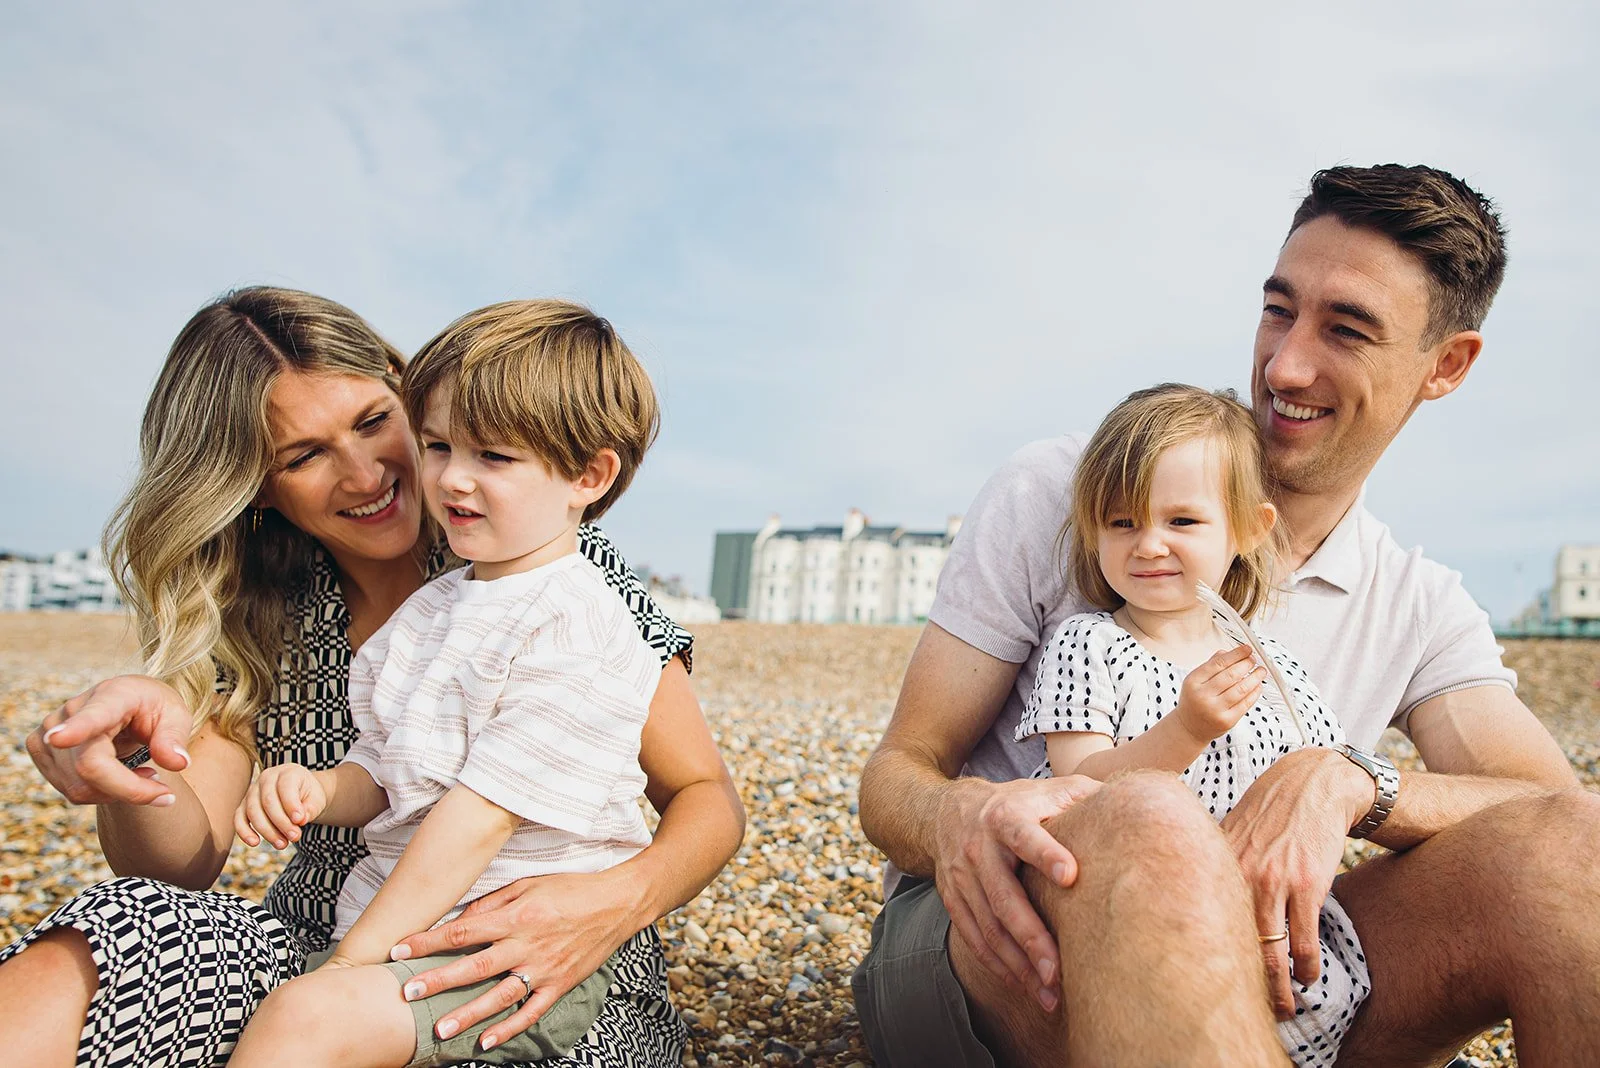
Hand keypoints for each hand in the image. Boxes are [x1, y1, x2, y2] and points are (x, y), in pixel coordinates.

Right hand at [24, 675, 192, 806]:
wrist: (128, 704)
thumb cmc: (153, 708)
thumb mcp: (177, 715)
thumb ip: (175, 738)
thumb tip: (177, 763)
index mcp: (114, 695)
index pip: (94, 716)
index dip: (75, 729)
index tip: (58, 738)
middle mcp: (74, 708)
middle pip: (91, 767)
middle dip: (130, 790)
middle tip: (163, 792)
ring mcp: (49, 728)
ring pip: (80, 786)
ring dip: (119, 792)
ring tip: (142, 772)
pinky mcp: (39, 746)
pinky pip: (71, 790)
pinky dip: (100, 793)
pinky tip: (117, 774)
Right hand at [234, 764, 326, 848]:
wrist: (300, 794)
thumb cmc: (309, 796)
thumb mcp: (316, 799)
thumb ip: (310, 808)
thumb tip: (301, 820)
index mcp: (288, 772)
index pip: (286, 787)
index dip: (292, 805)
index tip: (300, 821)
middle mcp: (267, 778)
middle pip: (268, 801)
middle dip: (282, 823)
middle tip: (295, 837)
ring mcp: (253, 791)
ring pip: (253, 811)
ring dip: (267, 831)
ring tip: (282, 844)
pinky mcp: (244, 805)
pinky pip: (239, 818)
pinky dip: (244, 831)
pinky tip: (255, 842)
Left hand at [388, 869, 643, 1049]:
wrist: (618, 903)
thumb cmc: (571, 889)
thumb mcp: (530, 883)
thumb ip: (493, 901)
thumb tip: (461, 919)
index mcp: (517, 916)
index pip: (463, 930)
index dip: (429, 941)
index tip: (399, 950)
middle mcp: (527, 944)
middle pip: (475, 966)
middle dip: (438, 980)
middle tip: (408, 993)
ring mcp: (544, 968)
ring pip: (500, 995)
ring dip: (469, 1013)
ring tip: (440, 1028)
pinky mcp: (561, 984)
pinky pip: (532, 1011)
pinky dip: (509, 1028)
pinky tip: (486, 1041)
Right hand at [932, 774, 1100, 1011]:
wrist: (947, 811)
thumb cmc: (1017, 803)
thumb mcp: (1046, 790)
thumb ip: (1084, 796)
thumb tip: (1137, 802)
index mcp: (1006, 817)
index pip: (1025, 836)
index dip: (1046, 853)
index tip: (1071, 876)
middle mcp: (980, 848)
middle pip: (1004, 897)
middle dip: (1030, 936)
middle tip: (1058, 970)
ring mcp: (963, 877)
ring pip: (989, 926)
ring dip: (1018, 963)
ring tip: (1049, 993)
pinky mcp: (953, 900)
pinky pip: (974, 938)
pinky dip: (998, 965)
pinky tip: (1023, 985)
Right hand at [1175, 646, 1264, 742]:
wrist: (1189, 728)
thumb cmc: (1194, 701)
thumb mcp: (1195, 681)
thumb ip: (1211, 665)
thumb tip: (1229, 652)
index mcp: (1193, 681)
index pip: (1218, 663)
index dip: (1236, 654)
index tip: (1247, 649)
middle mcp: (1203, 695)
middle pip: (1231, 675)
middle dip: (1247, 664)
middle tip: (1254, 659)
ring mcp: (1215, 710)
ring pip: (1241, 689)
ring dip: (1255, 678)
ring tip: (1261, 671)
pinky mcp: (1227, 721)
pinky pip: (1245, 704)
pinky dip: (1255, 693)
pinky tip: (1258, 686)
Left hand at [1219, 747, 1369, 1018]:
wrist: (1314, 783)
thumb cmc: (1269, 810)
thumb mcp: (1231, 830)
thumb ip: (1213, 864)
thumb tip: (1189, 895)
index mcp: (1215, 862)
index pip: (1200, 920)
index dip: (1203, 957)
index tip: (1205, 982)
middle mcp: (1238, 874)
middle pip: (1233, 944)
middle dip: (1241, 985)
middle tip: (1245, 1010)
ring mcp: (1274, 881)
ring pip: (1271, 951)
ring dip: (1279, 988)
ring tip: (1284, 1009)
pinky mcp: (1308, 885)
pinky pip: (1304, 940)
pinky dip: (1307, 967)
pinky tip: (1308, 978)